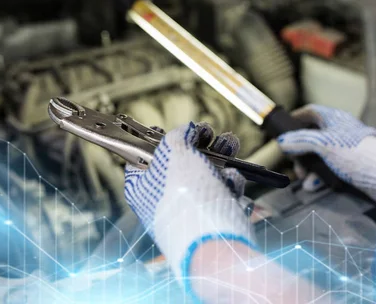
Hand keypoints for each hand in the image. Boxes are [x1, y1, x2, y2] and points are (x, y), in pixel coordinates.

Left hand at [124, 122, 254, 282]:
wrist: (217, 247)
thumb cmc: (187, 203)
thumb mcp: (175, 154)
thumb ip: (177, 136)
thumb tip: (185, 130)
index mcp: (142, 186)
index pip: (142, 156)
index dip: (157, 138)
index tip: (172, 128)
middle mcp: (162, 200)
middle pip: (179, 162)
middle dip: (200, 144)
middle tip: (210, 135)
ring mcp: (188, 211)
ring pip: (205, 175)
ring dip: (221, 159)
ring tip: (230, 147)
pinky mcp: (212, 219)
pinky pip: (222, 193)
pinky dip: (230, 184)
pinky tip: (233, 183)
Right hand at [277, 105, 375, 202]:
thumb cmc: (354, 153)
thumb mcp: (323, 144)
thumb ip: (300, 141)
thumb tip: (282, 142)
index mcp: (334, 118)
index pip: (311, 112)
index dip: (296, 118)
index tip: (283, 128)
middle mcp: (340, 129)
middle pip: (312, 135)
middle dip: (300, 150)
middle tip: (294, 163)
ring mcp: (345, 146)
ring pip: (319, 153)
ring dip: (309, 166)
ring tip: (304, 179)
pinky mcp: (350, 163)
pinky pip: (329, 166)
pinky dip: (320, 174)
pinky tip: (314, 185)